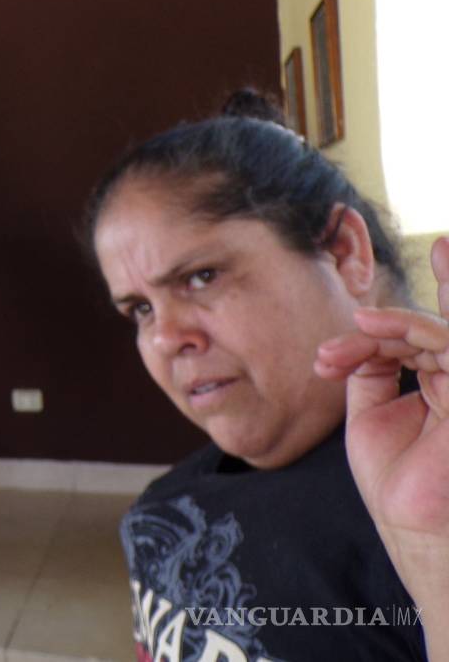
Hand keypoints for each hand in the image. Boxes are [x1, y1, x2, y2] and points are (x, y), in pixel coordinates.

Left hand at [316, 237, 448, 652]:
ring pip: (443, 332)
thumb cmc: (397, 479)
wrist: (410, 521)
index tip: (339, 338)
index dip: (387, 324)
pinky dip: (408, 330)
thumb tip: (360, 334)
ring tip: (357, 323)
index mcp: (442, 382)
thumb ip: (371, 368)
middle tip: (426, 255)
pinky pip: (446, 346)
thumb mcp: (371, 412)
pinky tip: (370, 328)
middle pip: (439, 327)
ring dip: (395, 321)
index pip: (421, 337)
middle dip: (430, 292)